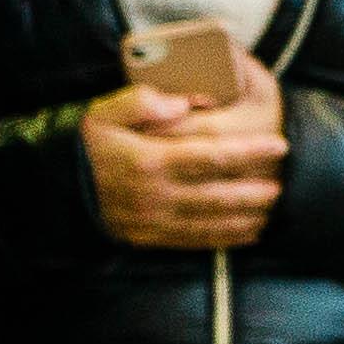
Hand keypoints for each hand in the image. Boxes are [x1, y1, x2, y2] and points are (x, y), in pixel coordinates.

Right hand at [82, 56, 282, 252]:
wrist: (59, 188)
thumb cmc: (92, 145)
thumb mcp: (104, 113)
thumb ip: (142, 101)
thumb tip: (182, 102)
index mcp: (149, 160)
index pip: (210, 156)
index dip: (249, 151)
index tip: (279, 145)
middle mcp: (155, 194)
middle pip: (219, 193)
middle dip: (258, 189)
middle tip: (284, 181)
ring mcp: (155, 220)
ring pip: (214, 221)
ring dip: (250, 214)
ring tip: (274, 203)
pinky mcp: (153, 239)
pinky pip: (198, 242)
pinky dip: (229, 237)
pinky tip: (252, 230)